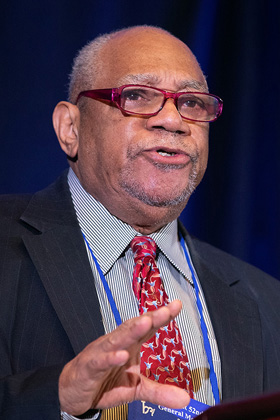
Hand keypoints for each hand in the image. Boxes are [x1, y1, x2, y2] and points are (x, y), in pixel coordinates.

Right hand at [58, 300, 189, 415]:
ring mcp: (102, 353)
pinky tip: (120, 355)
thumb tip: (184, 399)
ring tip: (145, 323)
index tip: (176, 306)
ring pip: (117, 339)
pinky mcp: (89, 366)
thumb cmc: (105, 381)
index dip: (161, 317)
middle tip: (164, 311)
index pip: (147, 328)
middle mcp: (117, 344)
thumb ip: (159, 391)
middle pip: (134, 328)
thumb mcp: (136, 388)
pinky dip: (110, 358)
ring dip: (131, 331)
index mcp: (129, 345)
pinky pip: (100, 360)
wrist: (74, 391)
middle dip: (149, 318)